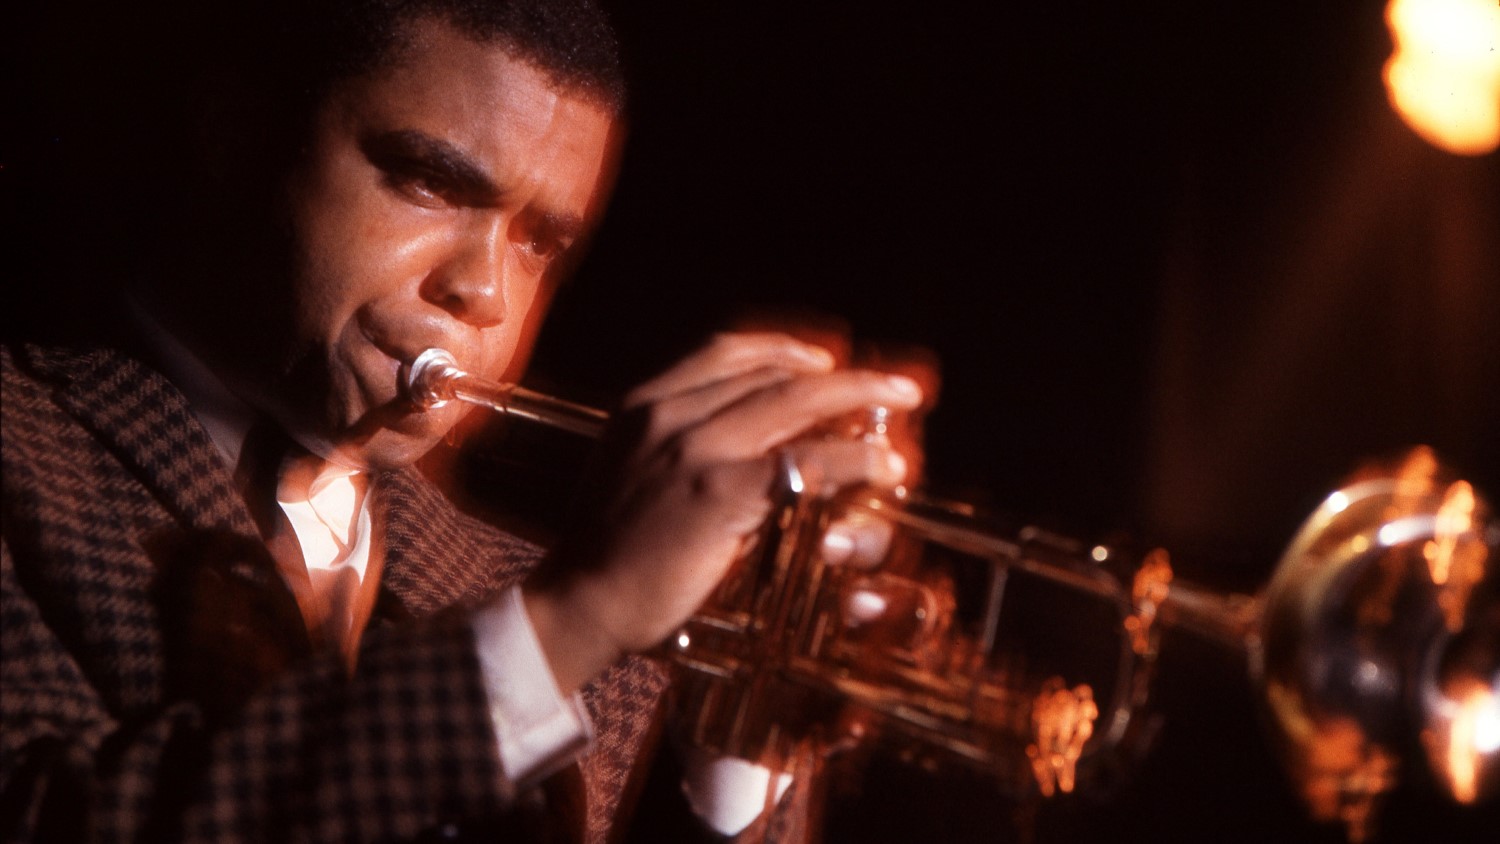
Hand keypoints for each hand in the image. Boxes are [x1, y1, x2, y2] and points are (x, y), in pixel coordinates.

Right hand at [522, 332, 924, 691]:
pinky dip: (854, 461)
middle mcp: (669, 414)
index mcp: (645, 405)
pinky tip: (882, 469)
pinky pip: (804, 463)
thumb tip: (739, 450)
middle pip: (773, 374)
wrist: (577, 602)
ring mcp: (695, 449)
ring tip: (900, 410)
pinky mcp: (720, 493)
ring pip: (796, 404)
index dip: (785, 351)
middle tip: (890, 385)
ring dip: (858, 401)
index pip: (727, 353)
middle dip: (841, 375)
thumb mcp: (629, 474)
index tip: (823, 361)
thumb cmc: (605, 553)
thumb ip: (675, 450)